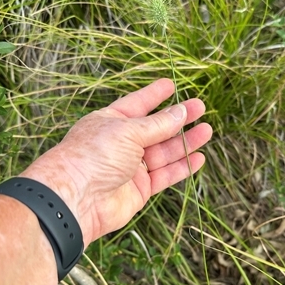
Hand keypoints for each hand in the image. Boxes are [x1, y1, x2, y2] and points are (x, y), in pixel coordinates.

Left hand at [21, 79, 212, 245]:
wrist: (78, 199)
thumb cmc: (95, 155)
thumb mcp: (128, 131)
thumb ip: (158, 125)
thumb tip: (181, 111)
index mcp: (112, 122)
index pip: (138, 105)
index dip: (154, 95)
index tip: (171, 85)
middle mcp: (123, 143)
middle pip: (157, 128)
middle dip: (179, 118)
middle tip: (200, 108)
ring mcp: (132, 167)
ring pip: (165, 152)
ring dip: (185, 142)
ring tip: (207, 131)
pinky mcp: (141, 188)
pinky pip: (166, 175)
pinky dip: (182, 167)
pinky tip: (198, 158)